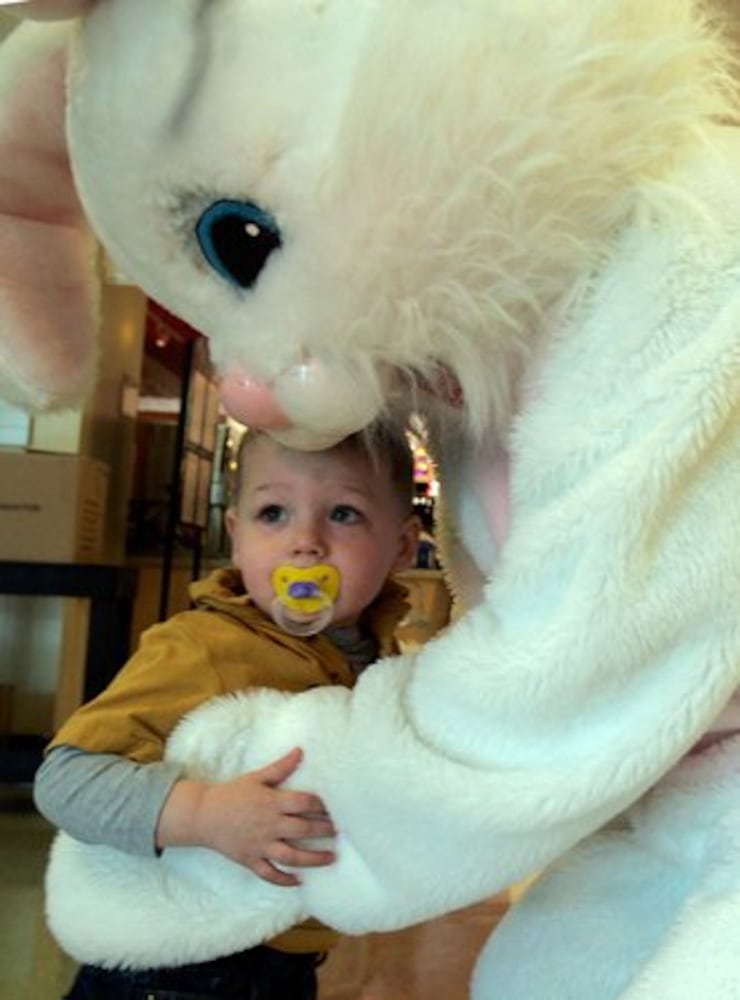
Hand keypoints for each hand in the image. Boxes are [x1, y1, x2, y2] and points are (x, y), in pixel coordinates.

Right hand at [157, 747, 336, 885]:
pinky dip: (284, 880)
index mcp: (271, 802)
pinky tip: (300, 881)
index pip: (303, 803)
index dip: (322, 805)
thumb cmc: (231, 794)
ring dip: (313, 859)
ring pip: (291, 856)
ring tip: (332, 858)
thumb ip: (280, 767)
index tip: (338, 806)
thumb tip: (300, 751)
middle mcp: (269, 825)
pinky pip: (269, 874)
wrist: (202, 815)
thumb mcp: (256, 778)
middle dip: (324, 830)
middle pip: (303, 829)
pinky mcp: (250, 861)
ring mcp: (260, 845)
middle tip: (342, 831)